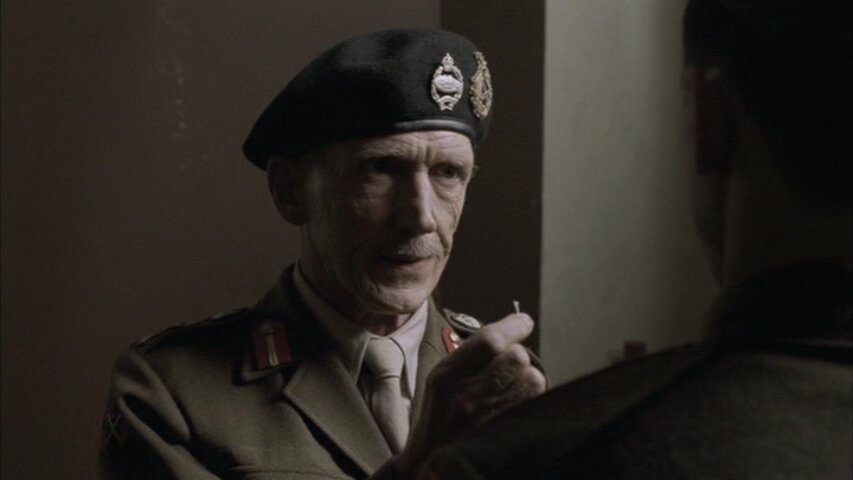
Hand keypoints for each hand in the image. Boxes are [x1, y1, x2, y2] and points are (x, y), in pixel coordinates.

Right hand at [394, 314, 545, 476]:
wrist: (430, 464)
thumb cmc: (438, 418)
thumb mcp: (440, 380)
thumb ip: (469, 355)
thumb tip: (510, 331)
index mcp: (446, 376)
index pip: (490, 341)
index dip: (513, 326)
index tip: (522, 322)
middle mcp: (466, 396)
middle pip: (516, 356)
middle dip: (517, 355)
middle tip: (507, 366)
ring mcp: (487, 418)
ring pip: (532, 378)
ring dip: (527, 377)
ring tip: (511, 386)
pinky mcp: (504, 433)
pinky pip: (535, 402)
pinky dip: (531, 397)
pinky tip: (515, 403)